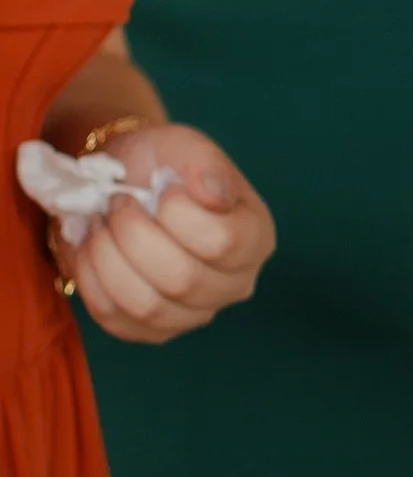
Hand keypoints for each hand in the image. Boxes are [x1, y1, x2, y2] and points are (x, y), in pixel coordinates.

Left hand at [60, 124, 274, 343]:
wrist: (126, 185)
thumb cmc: (162, 166)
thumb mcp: (184, 146)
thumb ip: (204, 162)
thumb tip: (212, 194)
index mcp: (255, 238)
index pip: (223, 243)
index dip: (180, 215)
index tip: (162, 190)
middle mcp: (235, 284)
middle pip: (183, 281)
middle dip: (134, 235)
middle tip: (119, 202)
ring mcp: (195, 314)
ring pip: (148, 307)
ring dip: (109, 259)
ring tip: (101, 226)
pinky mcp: (153, 331)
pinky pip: (117, 321)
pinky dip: (93, 281)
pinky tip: (92, 250)